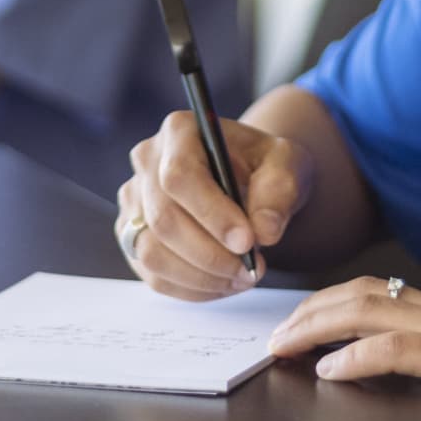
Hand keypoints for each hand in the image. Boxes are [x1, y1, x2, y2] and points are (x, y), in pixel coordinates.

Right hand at [115, 111, 314, 300]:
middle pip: (163, 219)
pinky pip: (152, 275)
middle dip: (210, 254)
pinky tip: (222, 283)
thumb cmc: (265, 167)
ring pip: (152, 253)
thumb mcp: (287, 165)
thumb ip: (279, 191)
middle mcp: (147, 161)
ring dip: (201, 277)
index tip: (247, 242)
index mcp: (179, 131)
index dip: (211, 214)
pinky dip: (191, 289)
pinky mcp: (133, 236)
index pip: (179, 176)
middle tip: (252, 269)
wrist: (250, 180)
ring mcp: (134, 201)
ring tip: (242, 277)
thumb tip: (264, 231)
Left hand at [267, 277, 420, 420]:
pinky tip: (331, 371)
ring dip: (320, 328)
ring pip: (374, 312)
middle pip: (365, 295)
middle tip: (275, 337)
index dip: (325, 305)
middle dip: (310, 313)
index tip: (290, 327)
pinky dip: (357, 357)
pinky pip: (400, 350)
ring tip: (287, 348)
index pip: (375, 292)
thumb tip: (354, 364)